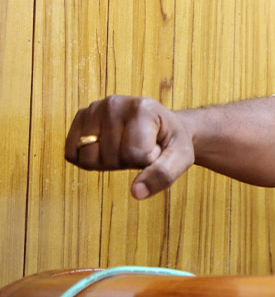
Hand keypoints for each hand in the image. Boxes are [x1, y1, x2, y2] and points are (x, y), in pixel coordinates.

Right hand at [65, 96, 194, 199]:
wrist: (162, 125)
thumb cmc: (171, 141)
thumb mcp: (180, 157)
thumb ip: (163, 174)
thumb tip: (136, 193)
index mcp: (142, 108)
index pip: (134, 154)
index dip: (146, 161)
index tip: (156, 148)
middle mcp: (114, 103)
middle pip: (110, 158)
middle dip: (127, 162)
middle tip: (141, 148)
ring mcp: (94, 108)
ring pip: (88, 158)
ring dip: (107, 162)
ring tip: (125, 146)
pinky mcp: (80, 117)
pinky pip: (72, 154)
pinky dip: (89, 160)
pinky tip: (107, 147)